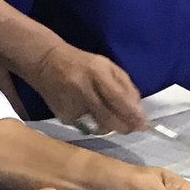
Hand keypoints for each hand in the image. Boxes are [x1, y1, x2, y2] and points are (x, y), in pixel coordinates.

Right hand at [31, 40, 147, 133]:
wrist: (46, 62)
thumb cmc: (82, 63)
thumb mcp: (107, 66)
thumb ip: (125, 87)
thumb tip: (139, 113)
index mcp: (97, 72)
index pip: (119, 99)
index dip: (133, 115)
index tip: (144, 125)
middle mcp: (83, 89)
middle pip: (110, 119)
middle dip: (125, 127)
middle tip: (131, 127)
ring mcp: (71, 104)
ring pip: (100, 127)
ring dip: (110, 126)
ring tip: (109, 116)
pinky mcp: (63, 115)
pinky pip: (86, 127)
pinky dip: (93, 123)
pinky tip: (88, 111)